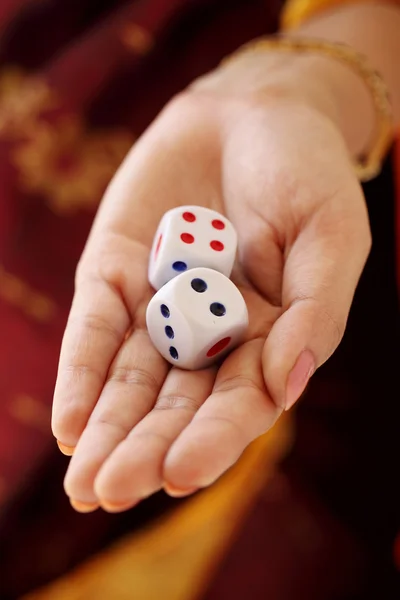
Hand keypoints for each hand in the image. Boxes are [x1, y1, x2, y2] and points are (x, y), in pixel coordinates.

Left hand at [52, 52, 370, 511]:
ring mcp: (158, 307)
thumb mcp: (331, 235)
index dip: (211, 441)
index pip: (239, 405)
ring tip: (83, 479)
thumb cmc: (306, 175)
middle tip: (109, 492)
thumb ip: (315, 312)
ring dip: (104, 427)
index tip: (179, 475)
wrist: (253, 112)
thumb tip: (286, 388)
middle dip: (142, 449)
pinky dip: (79, 370)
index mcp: (267, 339)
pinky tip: (67, 420)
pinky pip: (95, 329)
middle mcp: (209, 336)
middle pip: (174, 405)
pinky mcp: (115, 273)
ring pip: (127, 380)